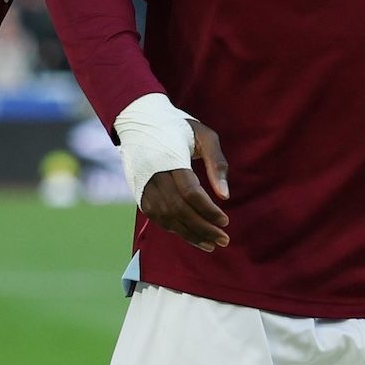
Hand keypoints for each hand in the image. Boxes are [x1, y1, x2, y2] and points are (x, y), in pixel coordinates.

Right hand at [141, 119, 230, 251]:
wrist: (139, 120)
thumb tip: (225, 196)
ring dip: (189, 234)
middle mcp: (153, 175)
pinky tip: (192, 235)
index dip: (208, 210)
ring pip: (166, 218)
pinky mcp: (139, 192)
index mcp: (170, 159)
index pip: (190, 193)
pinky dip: (174, 229)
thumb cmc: (180, 127)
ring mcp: (143, 186)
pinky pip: (156, 217)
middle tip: (224, 240)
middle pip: (178, 210)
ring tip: (211, 244)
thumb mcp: (205, 136)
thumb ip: (217, 163)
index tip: (226, 221)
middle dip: (202, 229)